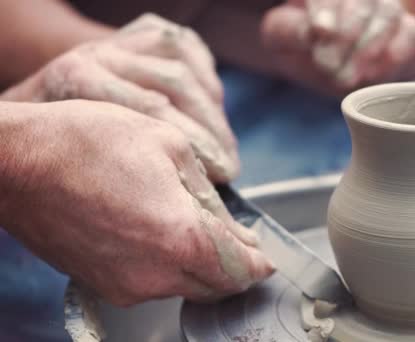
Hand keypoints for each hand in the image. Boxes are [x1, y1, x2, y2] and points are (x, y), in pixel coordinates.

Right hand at [0, 101, 273, 305]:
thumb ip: (208, 194)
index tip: (265, 256)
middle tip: (239, 242)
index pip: (240, 268)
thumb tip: (229, 224)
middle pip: (216, 286)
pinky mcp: (104, 285)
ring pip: (186, 286)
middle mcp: (157, 273)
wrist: (20, 163)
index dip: (259, 262)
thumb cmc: (89, 143)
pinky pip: (154, 283)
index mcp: (182, 237)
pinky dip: (170, 266)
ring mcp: (127, 284)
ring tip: (197, 230)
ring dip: (201, 265)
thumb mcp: (170, 147)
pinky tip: (163, 236)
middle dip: (234, 266)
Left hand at [1, 13, 236, 182]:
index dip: (195, 146)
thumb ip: (109, 171)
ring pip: (187, 71)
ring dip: (215, 115)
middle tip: (228, 168)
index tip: (219, 176)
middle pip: (176, 85)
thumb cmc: (61, 138)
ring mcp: (126, 41)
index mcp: (78, 78)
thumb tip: (170, 201)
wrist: (50, 91)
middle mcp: (104, 53)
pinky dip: (209, 85)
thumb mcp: (67, 156)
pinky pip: (192, 53)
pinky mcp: (148, 30)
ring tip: (227, 149)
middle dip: (211, 133)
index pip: (152, 109)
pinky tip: (217, 115)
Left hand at [261, 0, 414, 92]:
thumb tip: (315, 30)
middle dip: (346, 36)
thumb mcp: (279, 38)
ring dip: (369, 46)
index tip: (321, 33)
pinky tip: (376, 68)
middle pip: (362, 1)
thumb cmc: (297, 46)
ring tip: (349, 74)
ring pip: (389, 12)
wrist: (321, 65)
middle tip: (329, 67)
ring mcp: (384, 6)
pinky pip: (413, 32)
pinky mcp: (406, 29)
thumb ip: (288, 30)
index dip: (326, 7)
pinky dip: (397, 50)